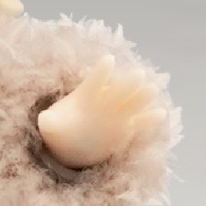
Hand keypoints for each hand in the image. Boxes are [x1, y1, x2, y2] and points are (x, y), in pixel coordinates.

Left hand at [37, 55, 166, 169]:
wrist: (73, 144)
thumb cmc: (61, 129)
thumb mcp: (51, 126)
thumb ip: (49, 122)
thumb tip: (44, 121)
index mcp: (87, 95)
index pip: (95, 80)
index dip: (101, 71)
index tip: (108, 60)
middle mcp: (105, 101)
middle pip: (119, 89)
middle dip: (127, 82)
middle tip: (138, 74)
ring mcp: (118, 114)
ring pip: (133, 101)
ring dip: (143, 95)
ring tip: (152, 89)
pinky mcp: (127, 128)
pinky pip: (141, 122)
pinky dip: (150, 119)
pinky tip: (160, 114)